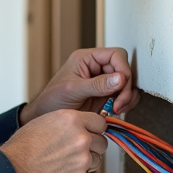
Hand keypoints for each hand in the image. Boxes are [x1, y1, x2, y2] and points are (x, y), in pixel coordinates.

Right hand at [0, 109, 107, 172]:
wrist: (12, 172)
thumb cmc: (23, 148)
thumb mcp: (45, 122)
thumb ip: (69, 124)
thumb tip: (84, 128)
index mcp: (72, 120)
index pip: (100, 122)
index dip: (93, 129)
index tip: (89, 134)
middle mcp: (80, 138)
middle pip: (102, 142)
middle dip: (91, 147)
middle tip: (72, 151)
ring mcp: (82, 160)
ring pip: (95, 160)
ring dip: (83, 162)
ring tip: (61, 163)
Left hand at [20, 47, 141, 124]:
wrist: (45, 117)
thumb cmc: (52, 99)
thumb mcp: (73, 89)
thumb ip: (97, 84)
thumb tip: (120, 78)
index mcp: (87, 58)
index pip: (116, 55)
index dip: (123, 68)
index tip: (122, 85)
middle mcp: (97, 68)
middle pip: (124, 70)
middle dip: (126, 87)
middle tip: (119, 103)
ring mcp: (103, 82)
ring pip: (127, 84)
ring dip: (127, 97)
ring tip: (118, 109)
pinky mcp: (106, 96)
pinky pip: (124, 96)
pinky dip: (126, 103)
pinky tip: (118, 111)